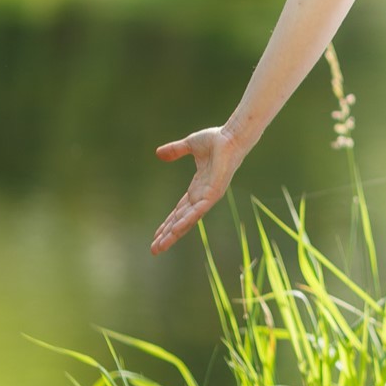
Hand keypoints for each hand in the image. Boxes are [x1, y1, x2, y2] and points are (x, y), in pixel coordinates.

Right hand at [151, 126, 244, 254]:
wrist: (231, 136)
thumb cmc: (217, 140)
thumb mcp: (190, 145)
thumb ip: (175, 151)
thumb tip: (158, 153)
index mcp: (197, 187)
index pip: (179, 211)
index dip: (168, 223)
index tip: (156, 235)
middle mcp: (202, 195)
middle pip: (181, 220)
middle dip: (168, 235)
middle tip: (154, 250)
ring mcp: (208, 196)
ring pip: (188, 220)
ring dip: (174, 234)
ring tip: (160, 247)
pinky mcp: (214, 193)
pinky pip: (198, 211)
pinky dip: (187, 221)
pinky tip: (175, 231)